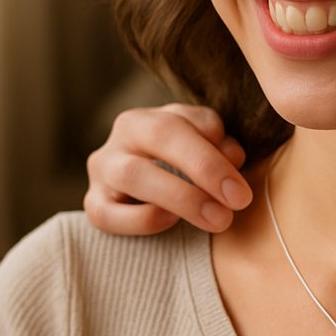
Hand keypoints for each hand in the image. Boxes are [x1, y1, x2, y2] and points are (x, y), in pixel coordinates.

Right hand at [84, 104, 251, 233]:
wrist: (152, 203)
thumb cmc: (188, 172)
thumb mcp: (208, 151)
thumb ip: (220, 148)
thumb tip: (232, 156)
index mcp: (158, 113)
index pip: (188, 119)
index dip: (217, 149)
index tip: (243, 187)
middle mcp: (125, 133)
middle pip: (161, 135)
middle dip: (205, 167)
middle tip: (238, 201)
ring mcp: (103, 167)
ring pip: (133, 173)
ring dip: (181, 196)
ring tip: (217, 218)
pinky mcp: (92, 203)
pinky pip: (109, 213)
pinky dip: (142, 219)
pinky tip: (171, 221)